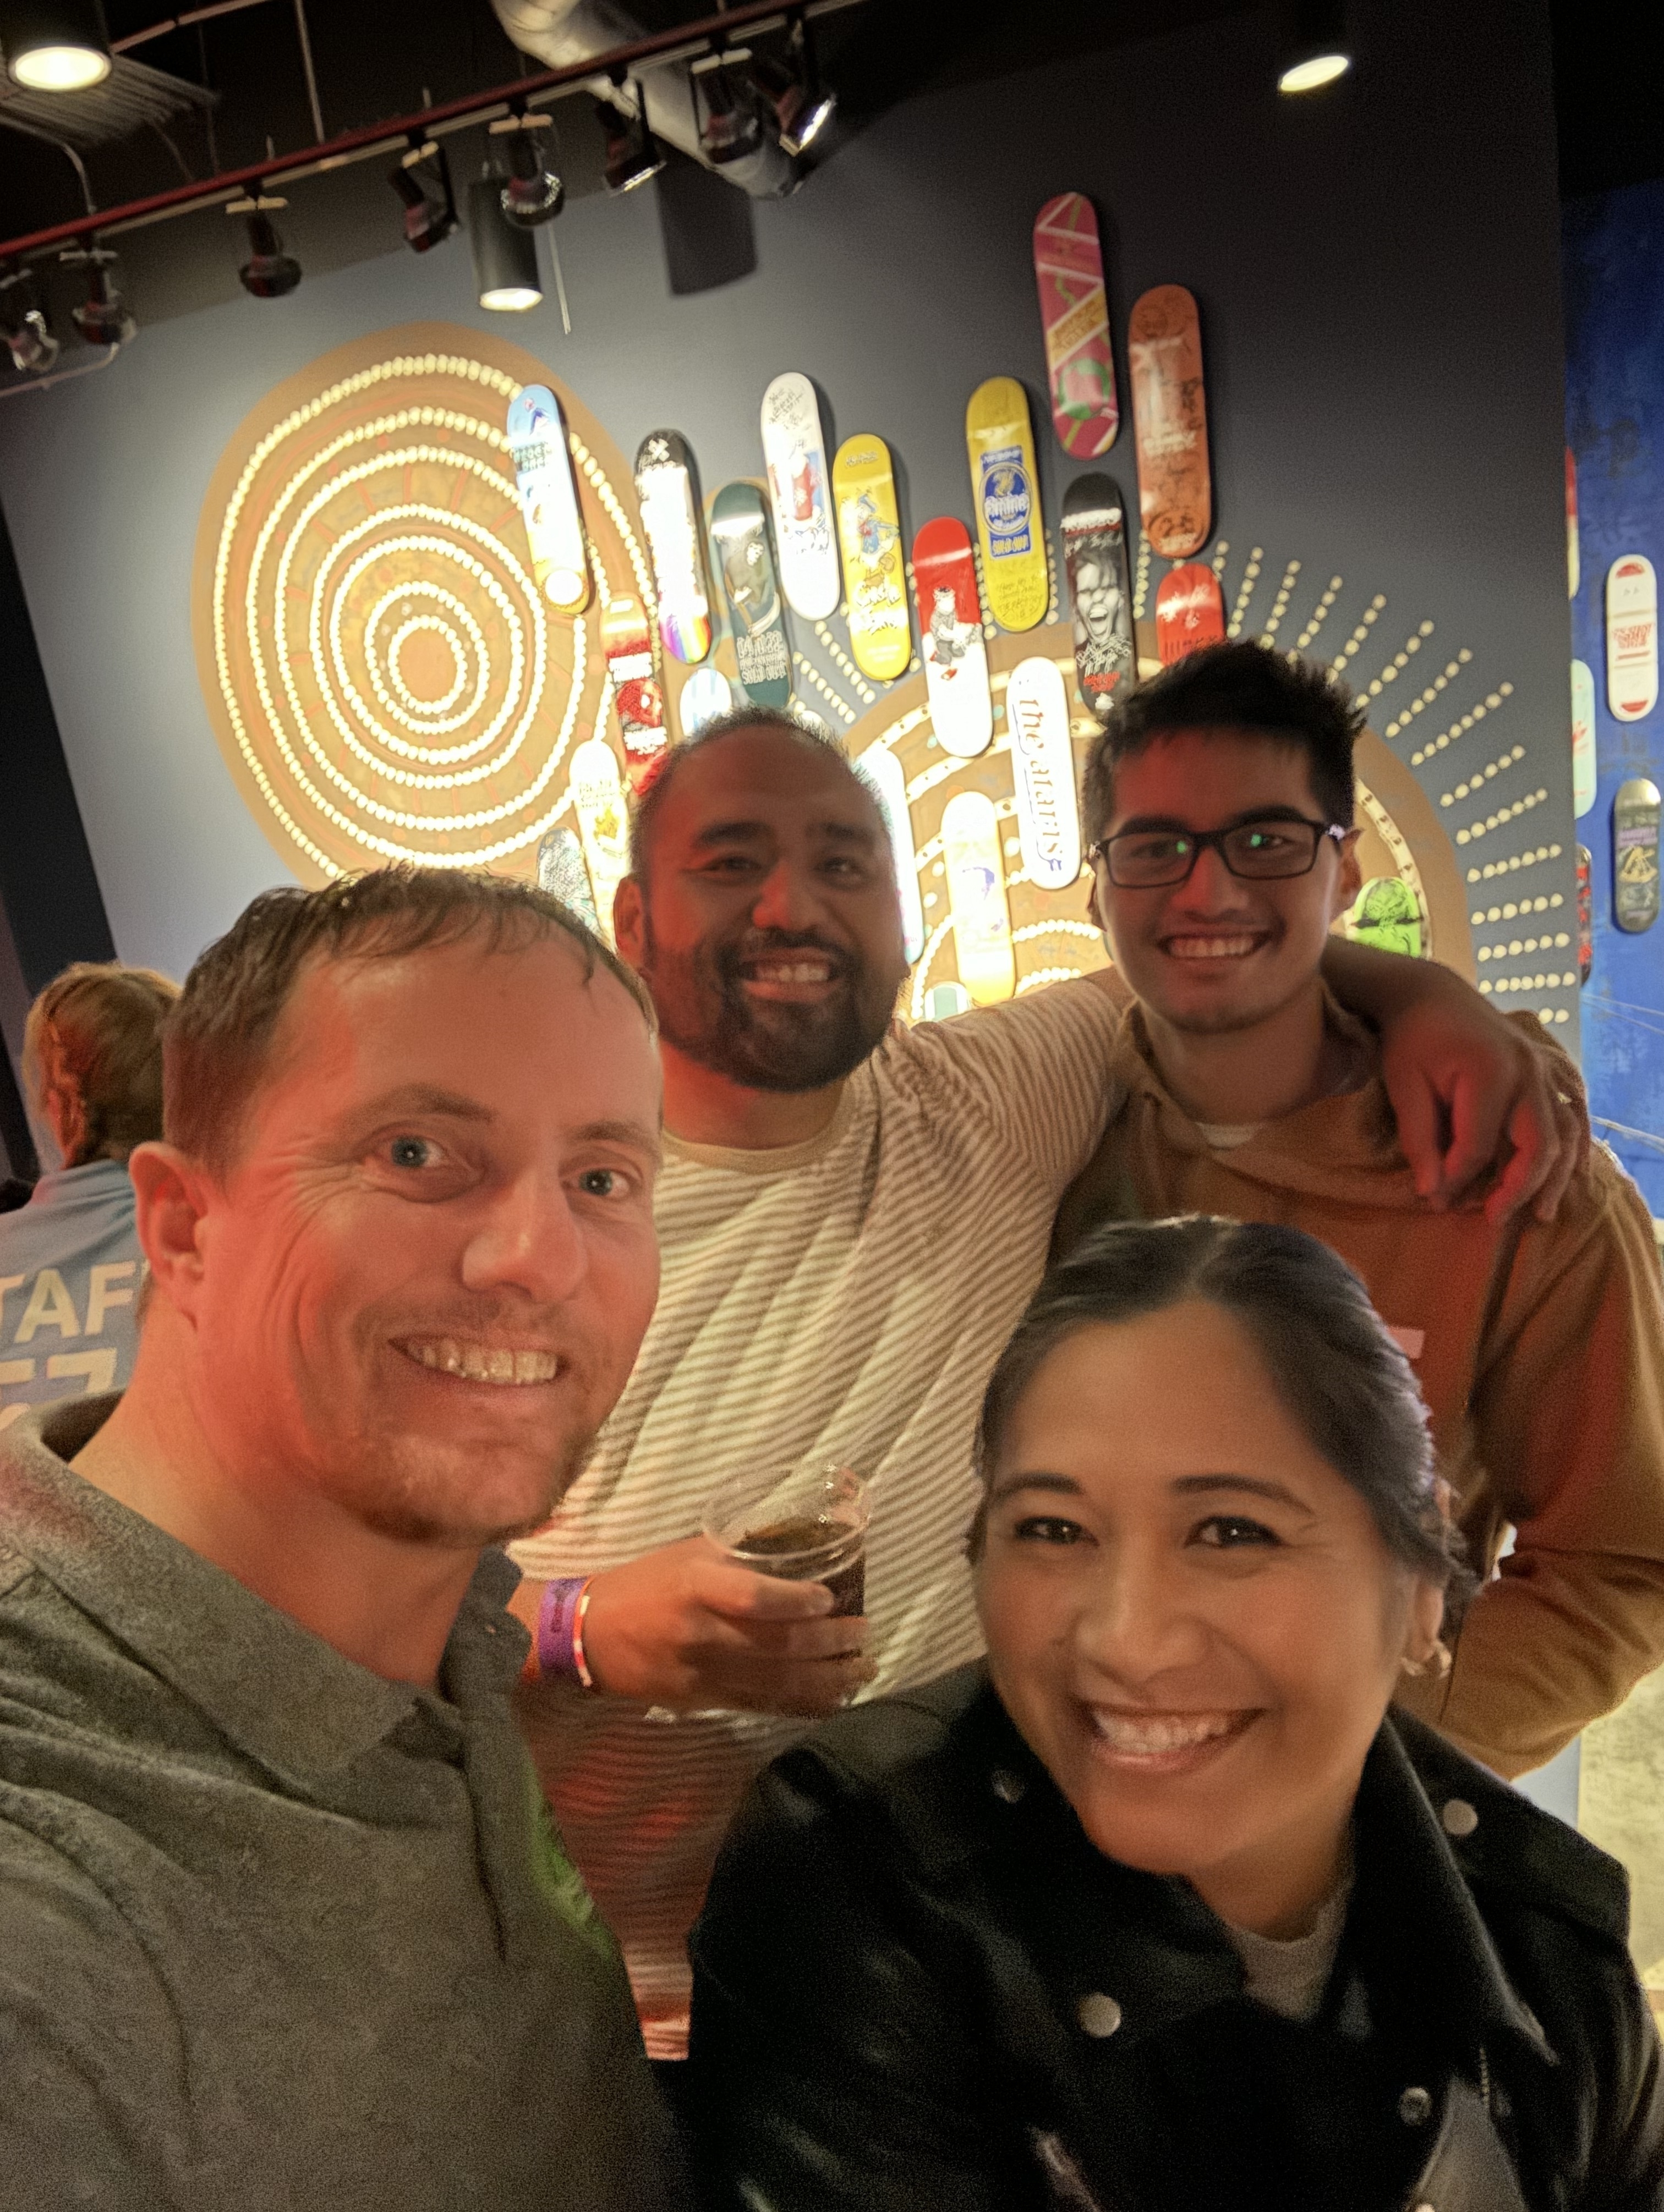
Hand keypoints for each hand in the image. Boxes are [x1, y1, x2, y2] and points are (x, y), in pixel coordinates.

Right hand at [571, 1537, 875, 1715]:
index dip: (796, 1600)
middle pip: (775, 1644)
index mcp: (694, 1587)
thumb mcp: (688, 1553)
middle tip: (864, 1633)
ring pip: (776, 1682)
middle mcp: (701, 1633)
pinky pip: (762, 1705)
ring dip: (827, 1679)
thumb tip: (798, 1546)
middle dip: (829, 1643)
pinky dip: (802, 1703)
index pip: (752, 1597)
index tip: (830, 1598)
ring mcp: (702, 1673)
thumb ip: (739, 1556)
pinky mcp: (703, 1701)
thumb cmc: (645, 1582)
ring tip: (862, 1668)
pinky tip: (832, 1698)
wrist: (589, 1636)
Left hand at [1379, 986, 1586, 1225]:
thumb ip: (1420, 1140)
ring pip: (1566, 1133)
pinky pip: (1574, 1111)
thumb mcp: (1404, 1086)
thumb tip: (1433, 1193)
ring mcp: (1545, 1068)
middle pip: (1537, 1145)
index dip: (1458, 1179)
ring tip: (1542, 1213)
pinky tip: (1568, 1174)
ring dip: (1557, 1176)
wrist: (1433, 995)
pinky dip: (1576, 1145)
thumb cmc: (1412, 1040)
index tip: (1435, 1200)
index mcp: (1488, 1073)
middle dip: (1518, 1189)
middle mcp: (1528, 1071)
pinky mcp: (1551, 1068)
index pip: (1479, 1146)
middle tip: (1495, 1220)